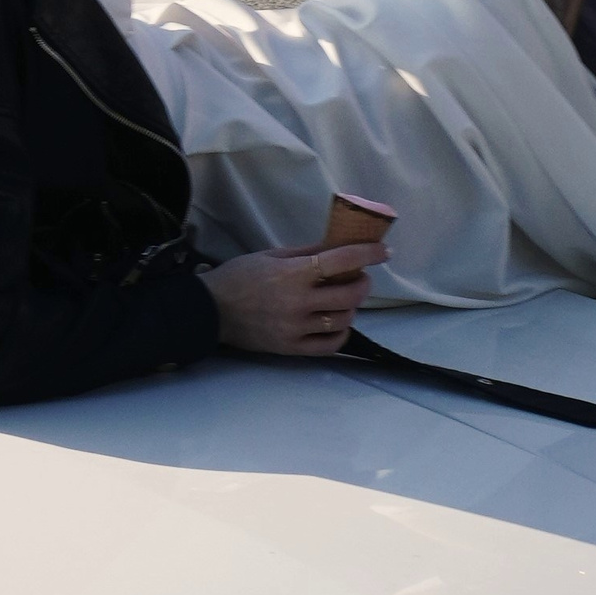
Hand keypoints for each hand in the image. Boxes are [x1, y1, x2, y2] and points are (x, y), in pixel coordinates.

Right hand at [206, 244, 371, 356]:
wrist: (211, 310)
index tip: (384, 251)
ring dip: (352, 306)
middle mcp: (299, 302)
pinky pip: (330, 344)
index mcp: (292, 274)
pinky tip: (339, 322)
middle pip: (348, 294)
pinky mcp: (293, 348)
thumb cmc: (240, 277)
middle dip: (363, 283)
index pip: (340, 261)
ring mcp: (297, 328)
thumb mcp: (271, 255)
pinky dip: (342, 332)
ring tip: (346, 298)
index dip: (367, 254)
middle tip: (361, 276)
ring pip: (343, 319)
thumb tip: (336, 246)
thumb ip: (306, 252)